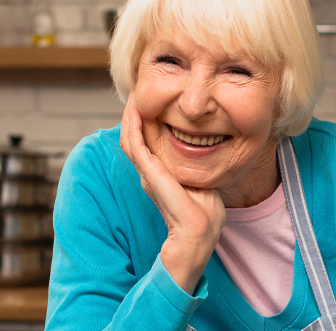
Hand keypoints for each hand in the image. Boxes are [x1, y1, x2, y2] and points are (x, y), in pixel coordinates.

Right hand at [120, 91, 225, 293]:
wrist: (198, 235)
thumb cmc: (204, 215)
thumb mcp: (200, 184)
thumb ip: (194, 170)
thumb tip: (203, 153)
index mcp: (160, 175)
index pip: (148, 142)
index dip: (147, 122)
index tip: (152, 101)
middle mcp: (150, 172)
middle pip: (136, 136)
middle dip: (137, 113)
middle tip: (139, 89)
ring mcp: (148, 173)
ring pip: (131, 137)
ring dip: (131, 114)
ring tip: (134, 93)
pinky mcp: (149, 174)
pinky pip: (134, 143)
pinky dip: (132, 124)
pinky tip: (134, 108)